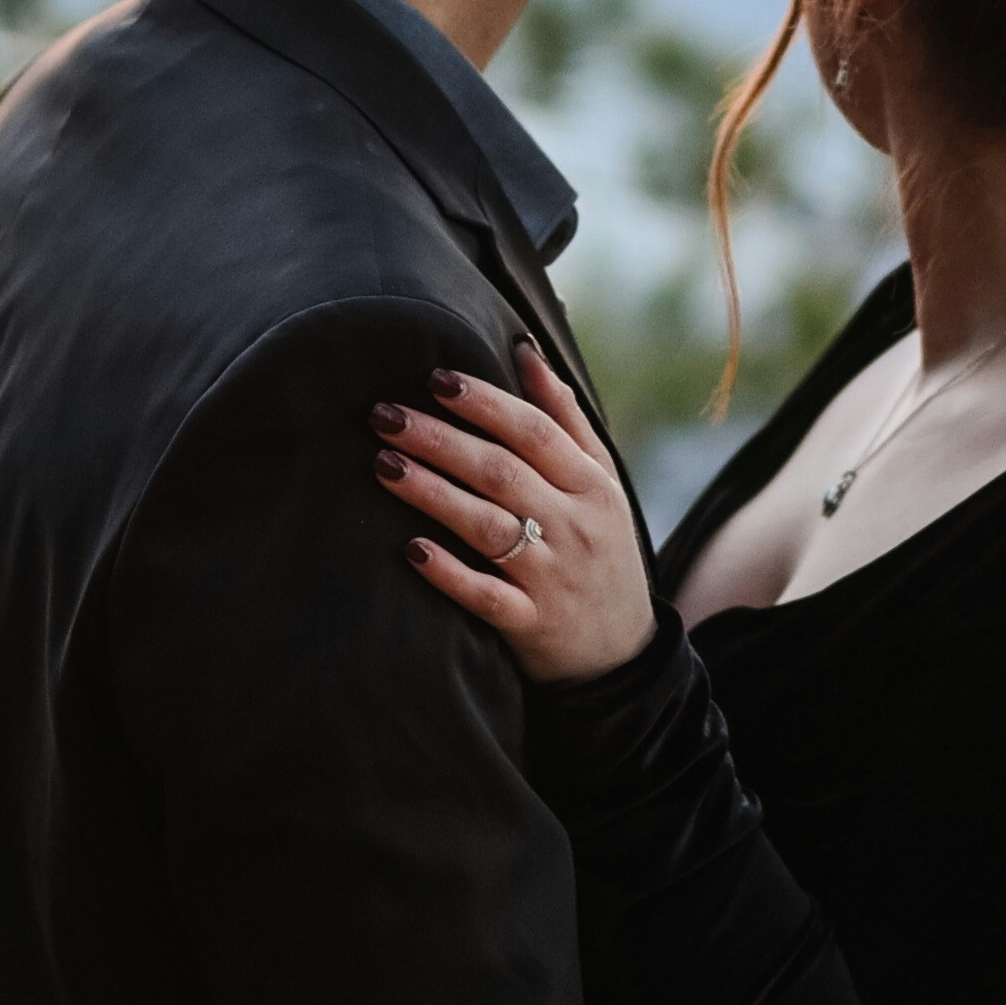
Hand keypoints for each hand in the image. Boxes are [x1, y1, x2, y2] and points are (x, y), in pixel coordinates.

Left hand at [375, 342, 657, 682]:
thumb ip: (564, 419)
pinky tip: (412, 550)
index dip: (486, 403)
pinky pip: (486, 598)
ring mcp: (552, 577)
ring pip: (488, 528)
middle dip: (441, 440)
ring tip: (384, 465)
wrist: (621, 653)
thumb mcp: (600, 482)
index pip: (535, 432)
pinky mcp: (530, 624)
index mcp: (591, 485)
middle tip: (384, 414)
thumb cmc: (599, 548)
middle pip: (502, 473)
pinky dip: (451, 573)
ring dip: (433, 494)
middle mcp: (573, 527)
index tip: (436, 378)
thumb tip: (525, 351)